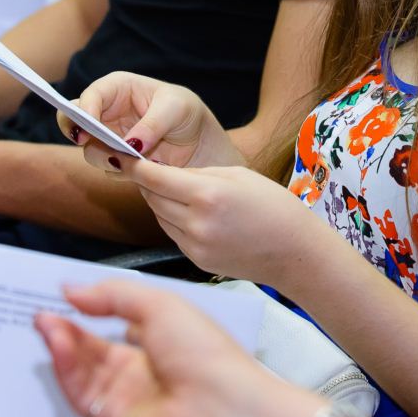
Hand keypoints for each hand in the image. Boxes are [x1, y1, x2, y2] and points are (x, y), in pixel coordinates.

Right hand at [37, 280, 322, 416]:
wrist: (219, 408)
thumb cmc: (207, 356)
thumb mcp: (160, 304)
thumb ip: (114, 294)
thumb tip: (76, 288)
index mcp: (163, 338)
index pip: (118, 320)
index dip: (92, 307)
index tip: (68, 293)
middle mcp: (144, 367)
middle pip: (94, 346)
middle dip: (68, 325)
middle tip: (45, 307)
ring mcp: (127, 394)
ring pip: (81, 368)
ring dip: (61, 343)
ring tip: (45, 320)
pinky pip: (79, 392)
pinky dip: (63, 368)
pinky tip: (56, 343)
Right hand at [68, 72, 242, 171]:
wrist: (200, 145)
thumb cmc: (187, 113)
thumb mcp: (177, 108)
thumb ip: (153, 124)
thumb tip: (132, 145)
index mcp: (119, 88)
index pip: (92, 95)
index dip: (84, 110)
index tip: (88, 128)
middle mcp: (108, 112)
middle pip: (75, 120)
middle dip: (76, 132)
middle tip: (85, 142)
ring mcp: (110, 138)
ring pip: (89, 149)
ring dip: (104, 157)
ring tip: (126, 161)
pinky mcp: (118, 161)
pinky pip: (109, 168)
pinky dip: (121, 171)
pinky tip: (140, 169)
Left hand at [127, 161, 335, 288]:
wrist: (295, 252)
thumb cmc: (273, 206)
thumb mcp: (237, 174)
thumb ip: (198, 172)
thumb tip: (166, 173)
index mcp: (207, 195)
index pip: (155, 178)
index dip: (135, 166)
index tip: (122, 156)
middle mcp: (196, 223)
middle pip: (153, 197)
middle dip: (147, 181)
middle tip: (145, 167)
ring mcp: (195, 246)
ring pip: (160, 216)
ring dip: (160, 201)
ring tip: (171, 188)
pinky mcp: (197, 260)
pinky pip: (174, 234)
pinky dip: (173, 220)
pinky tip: (188, 211)